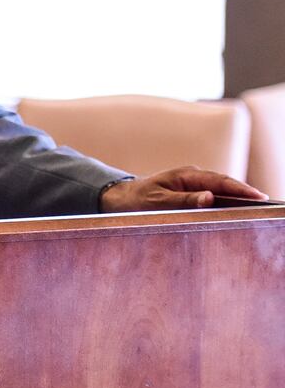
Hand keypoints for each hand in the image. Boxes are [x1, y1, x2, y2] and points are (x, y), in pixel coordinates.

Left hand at [99, 166, 264, 211]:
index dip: (241, 189)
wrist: (120, 198)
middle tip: (267, 204)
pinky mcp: (191, 193)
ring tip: (259, 209)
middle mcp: (193, 177)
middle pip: (225, 184)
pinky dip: (226, 202)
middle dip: (246, 193)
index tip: (259, 197)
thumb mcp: (158, 202)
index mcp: (187, 175)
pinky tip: (238, 212)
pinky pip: (213, 196)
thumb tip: (210, 198)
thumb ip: (183, 200)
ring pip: (221, 190)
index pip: (220, 181)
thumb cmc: (137, 200)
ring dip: (238, 198)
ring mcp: (193, 184)